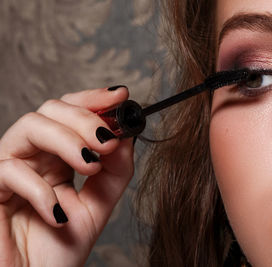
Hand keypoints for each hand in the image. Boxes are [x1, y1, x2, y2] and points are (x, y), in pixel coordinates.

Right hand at [0, 86, 134, 265]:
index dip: (94, 99)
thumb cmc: (62, 248)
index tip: (122, 96)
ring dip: (66, 140)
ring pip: (30, 127)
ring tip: (90, 164)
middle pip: (51, 110)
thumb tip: (127, 135)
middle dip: (84, 118)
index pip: (72, 112)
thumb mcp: (99, 204)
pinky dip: (39, 189)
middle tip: (108, 141)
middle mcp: (34, 156)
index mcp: (58, 156)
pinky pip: (9, 170)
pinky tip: (57, 213)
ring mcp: (10, 169)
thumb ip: (116, 171)